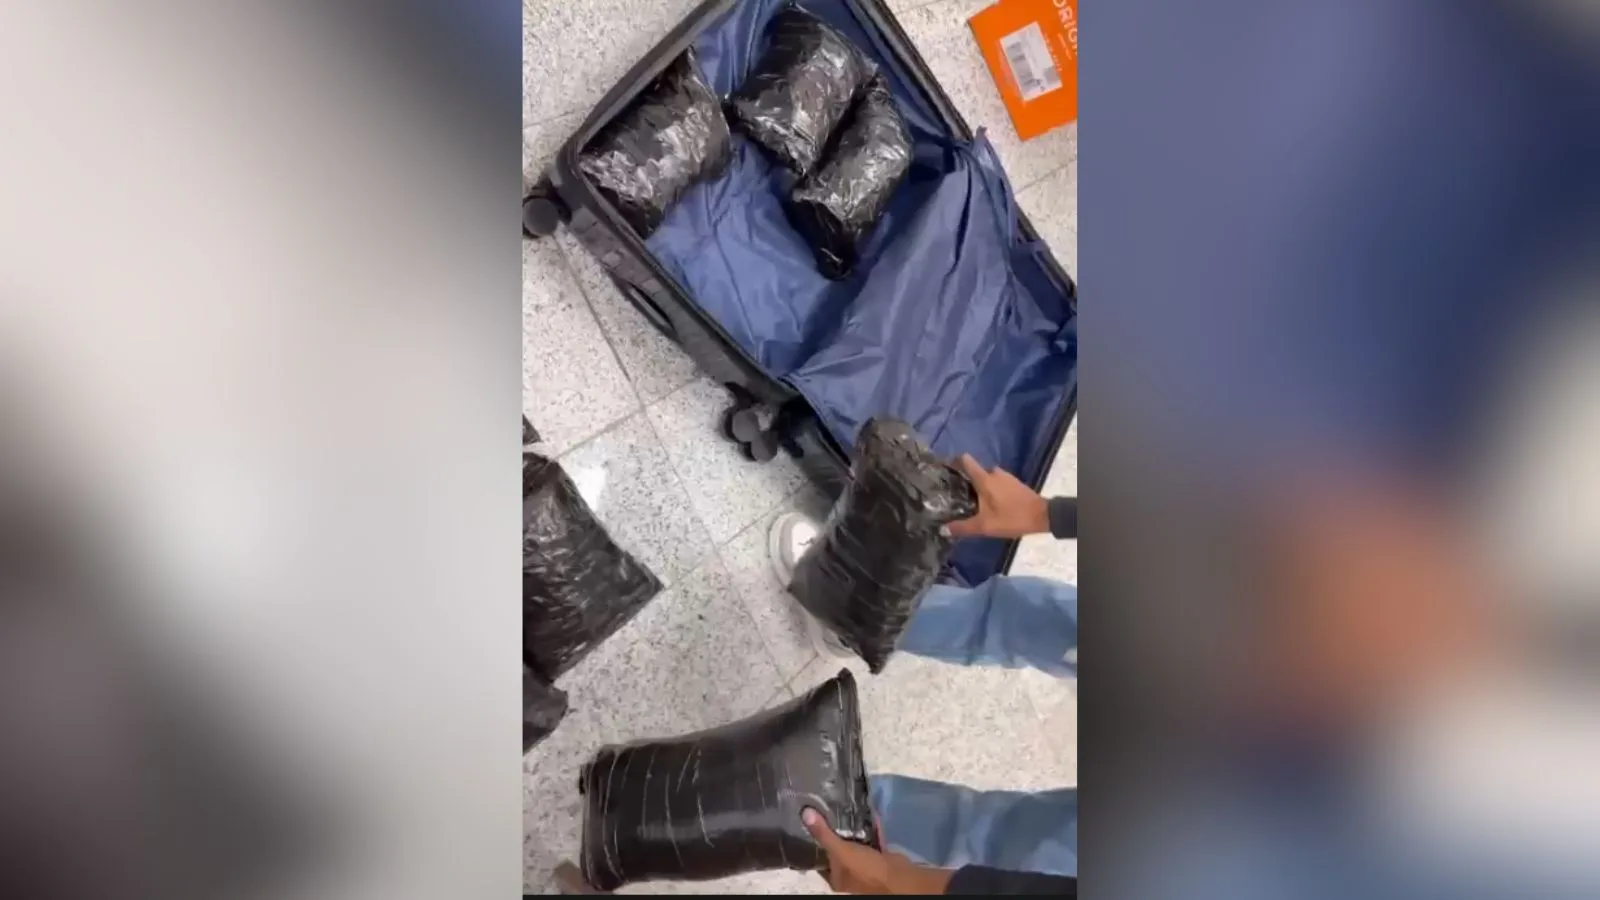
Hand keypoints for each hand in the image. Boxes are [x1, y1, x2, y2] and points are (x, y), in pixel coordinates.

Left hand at [802, 808, 952, 894]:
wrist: (899, 878)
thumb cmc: (865, 870)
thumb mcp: (840, 851)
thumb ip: (823, 834)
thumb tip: (804, 813)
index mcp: (836, 878)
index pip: (819, 858)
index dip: (815, 841)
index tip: (811, 821)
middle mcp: (849, 875)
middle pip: (837, 850)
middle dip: (835, 832)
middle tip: (827, 809)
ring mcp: (865, 866)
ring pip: (854, 844)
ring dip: (851, 829)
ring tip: (843, 808)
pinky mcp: (879, 858)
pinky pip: (870, 840)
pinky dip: (869, 829)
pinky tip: (865, 813)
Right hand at [947, 455, 1049, 538]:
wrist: (1042, 516)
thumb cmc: (1012, 518)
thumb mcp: (985, 526)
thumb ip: (963, 527)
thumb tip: (943, 529)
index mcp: (985, 479)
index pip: (966, 460)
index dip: (953, 462)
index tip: (944, 470)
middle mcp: (994, 473)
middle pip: (975, 471)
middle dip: (966, 480)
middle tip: (956, 494)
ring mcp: (1006, 477)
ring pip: (987, 478)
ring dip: (979, 486)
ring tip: (971, 500)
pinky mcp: (1014, 483)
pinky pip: (997, 482)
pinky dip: (991, 489)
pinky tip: (989, 503)